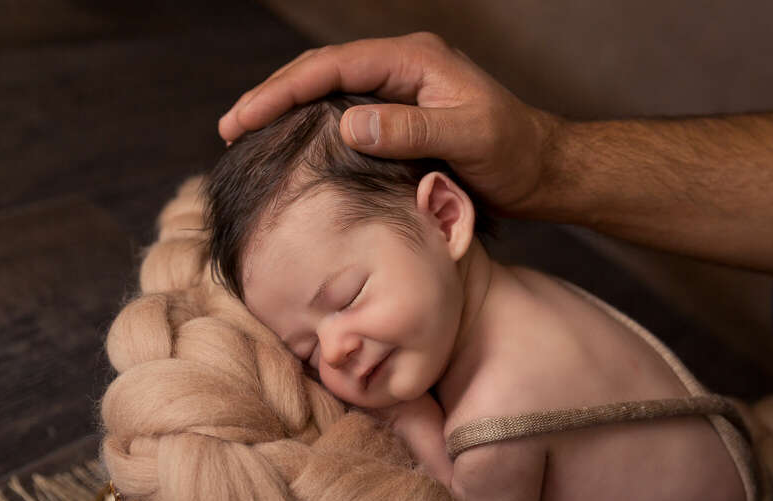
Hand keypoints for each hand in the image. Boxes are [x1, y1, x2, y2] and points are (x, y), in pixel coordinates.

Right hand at [218, 32, 561, 213]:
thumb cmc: (514, 153)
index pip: (333, 66)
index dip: (284, 90)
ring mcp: (398, 89)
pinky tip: (290, 140)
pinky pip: (343, 109)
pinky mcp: (399, 114)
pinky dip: (309, 122)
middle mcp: (401, 67)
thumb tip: (347, 123)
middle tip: (229, 127)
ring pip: (328, 89)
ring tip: (244, 131)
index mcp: (414, 60)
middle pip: (321, 70)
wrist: (543, 169)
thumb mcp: (469, 138)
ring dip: (285, 108)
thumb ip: (411, 128)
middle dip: (271, 96)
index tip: (245, 117)